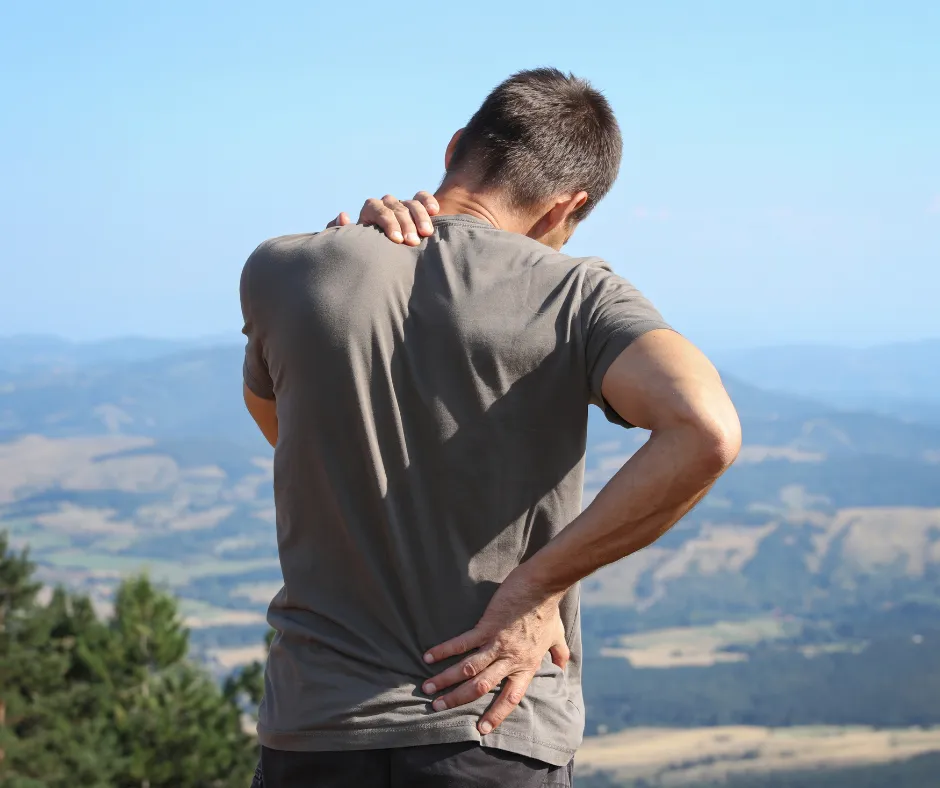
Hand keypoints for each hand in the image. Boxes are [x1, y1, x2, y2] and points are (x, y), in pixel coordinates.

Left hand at [326, 191, 439, 245]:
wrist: (384, 258)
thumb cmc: (367, 253)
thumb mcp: (352, 244)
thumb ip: (341, 232)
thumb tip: (344, 215)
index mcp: (369, 211)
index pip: (377, 208)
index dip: (387, 222)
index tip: (397, 240)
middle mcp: (386, 205)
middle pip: (396, 207)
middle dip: (406, 224)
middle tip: (413, 242)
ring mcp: (402, 205)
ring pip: (410, 202)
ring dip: (420, 216)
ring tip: (426, 233)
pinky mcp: (416, 207)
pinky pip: (422, 197)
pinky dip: (428, 201)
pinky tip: (435, 211)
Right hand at [421, 572, 569, 734]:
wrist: (542, 586)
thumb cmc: (548, 610)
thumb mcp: (556, 636)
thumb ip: (559, 653)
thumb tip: (563, 665)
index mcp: (526, 666)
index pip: (510, 697)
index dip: (496, 714)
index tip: (481, 730)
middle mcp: (510, 660)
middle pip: (480, 687)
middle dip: (457, 699)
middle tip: (438, 708)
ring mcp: (497, 644)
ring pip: (467, 669)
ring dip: (445, 680)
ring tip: (428, 689)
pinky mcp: (486, 627)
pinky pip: (462, 643)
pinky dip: (444, 651)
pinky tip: (429, 657)